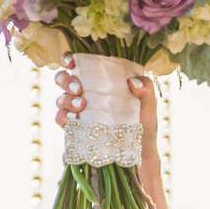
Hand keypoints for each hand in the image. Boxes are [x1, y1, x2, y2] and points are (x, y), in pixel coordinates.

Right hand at [52, 64, 163, 192]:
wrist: (140, 149)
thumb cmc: (144, 120)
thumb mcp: (149, 102)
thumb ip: (145, 88)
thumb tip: (133, 82)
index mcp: (99, 79)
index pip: (78, 63)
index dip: (68, 59)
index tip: (71, 62)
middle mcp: (84, 92)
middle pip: (62, 78)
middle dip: (65, 80)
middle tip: (78, 88)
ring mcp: (77, 110)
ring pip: (60, 98)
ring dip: (66, 99)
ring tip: (81, 105)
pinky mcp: (74, 127)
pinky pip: (61, 118)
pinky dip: (64, 117)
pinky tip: (75, 119)